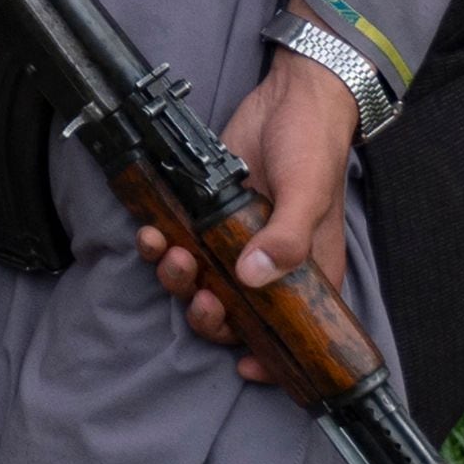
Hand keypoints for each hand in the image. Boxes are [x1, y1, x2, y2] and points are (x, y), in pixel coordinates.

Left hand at [136, 43, 357, 388]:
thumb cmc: (312, 148)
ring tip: (172, 255)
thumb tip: (253, 278)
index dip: (270, 358)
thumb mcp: (308, 193)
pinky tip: (150, 233)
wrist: (287, 98)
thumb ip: (287, 237)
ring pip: (200, 282)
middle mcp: (268, 264)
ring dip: (179, 280)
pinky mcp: (205, 214)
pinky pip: (177, 244)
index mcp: (306, 271)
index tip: (245, 365)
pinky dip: (159, 246)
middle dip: (211, 318)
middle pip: (236, 315)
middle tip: (203, 298)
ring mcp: (233, 241)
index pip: (292, 331)